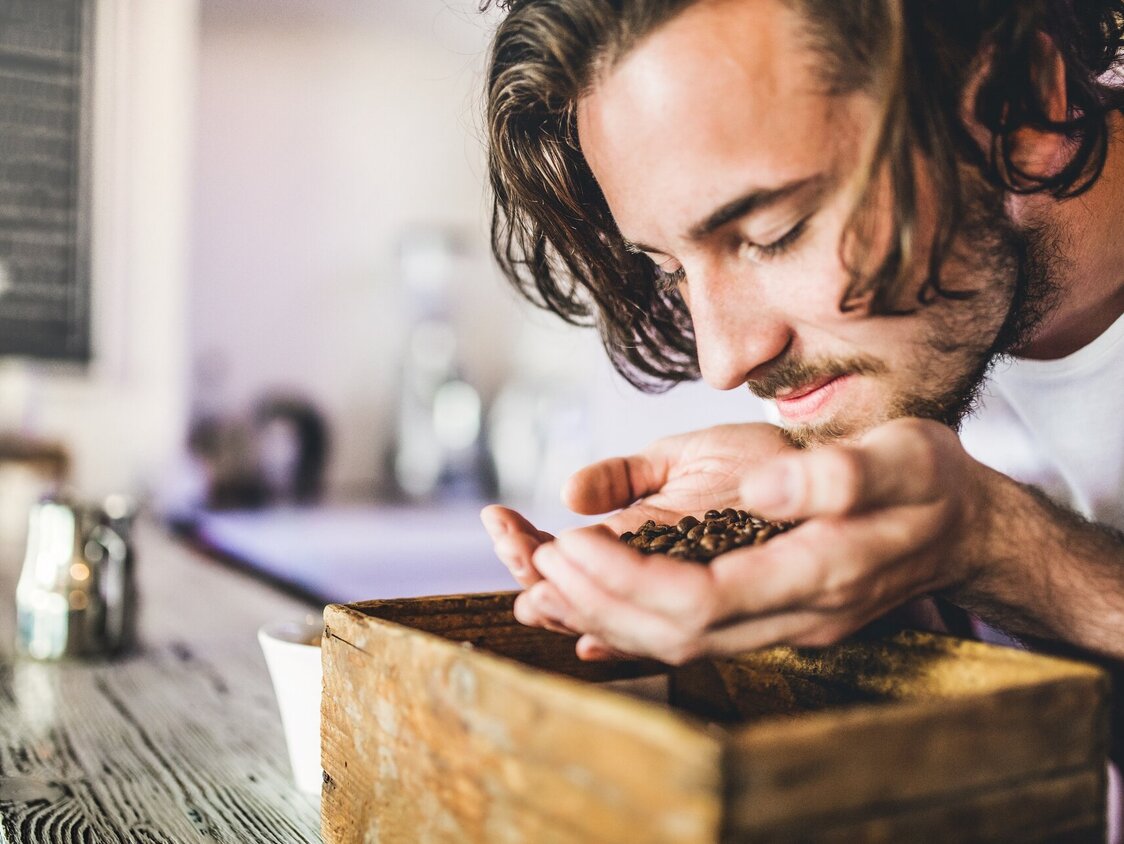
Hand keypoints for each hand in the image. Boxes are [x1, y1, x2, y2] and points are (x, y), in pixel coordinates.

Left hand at [514, 418, 989, 662]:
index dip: (626, 581)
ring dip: (602, 616)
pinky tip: (586, 618)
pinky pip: (689, 634)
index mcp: (818, 573)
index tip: (570, 543)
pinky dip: (632, 625)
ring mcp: (780, 622)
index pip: (701, 600)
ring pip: (675, 642)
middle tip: (537, 556)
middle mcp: (793, 614)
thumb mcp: (899, 458)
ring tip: (541, 576)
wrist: (963, 525)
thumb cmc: (929, 482)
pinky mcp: (769, 613)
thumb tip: (759, 489)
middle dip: (595, 600)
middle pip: (673, 633)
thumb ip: (833, 477)